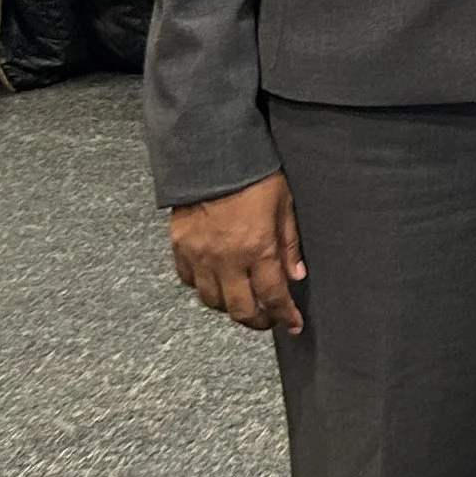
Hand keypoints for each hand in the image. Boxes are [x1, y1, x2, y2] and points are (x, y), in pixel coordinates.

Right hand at [169, 172, 305, 332]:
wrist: (210, 153)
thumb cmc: (254, 173)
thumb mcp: (284, 203)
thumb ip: (289, 243)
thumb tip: (296, 275)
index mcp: (256, 249)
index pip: (273, 296)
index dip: (285, 315)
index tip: (294, 324)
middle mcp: (225, 260)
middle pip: (240, 309)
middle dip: (258, 321)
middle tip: (270, 319)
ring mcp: (199, 256)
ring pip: (212, 301)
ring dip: (230, 307)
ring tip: (245, 301)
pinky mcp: (179, 247)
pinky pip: (189, 281)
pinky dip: (204, 287)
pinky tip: (217, 281)